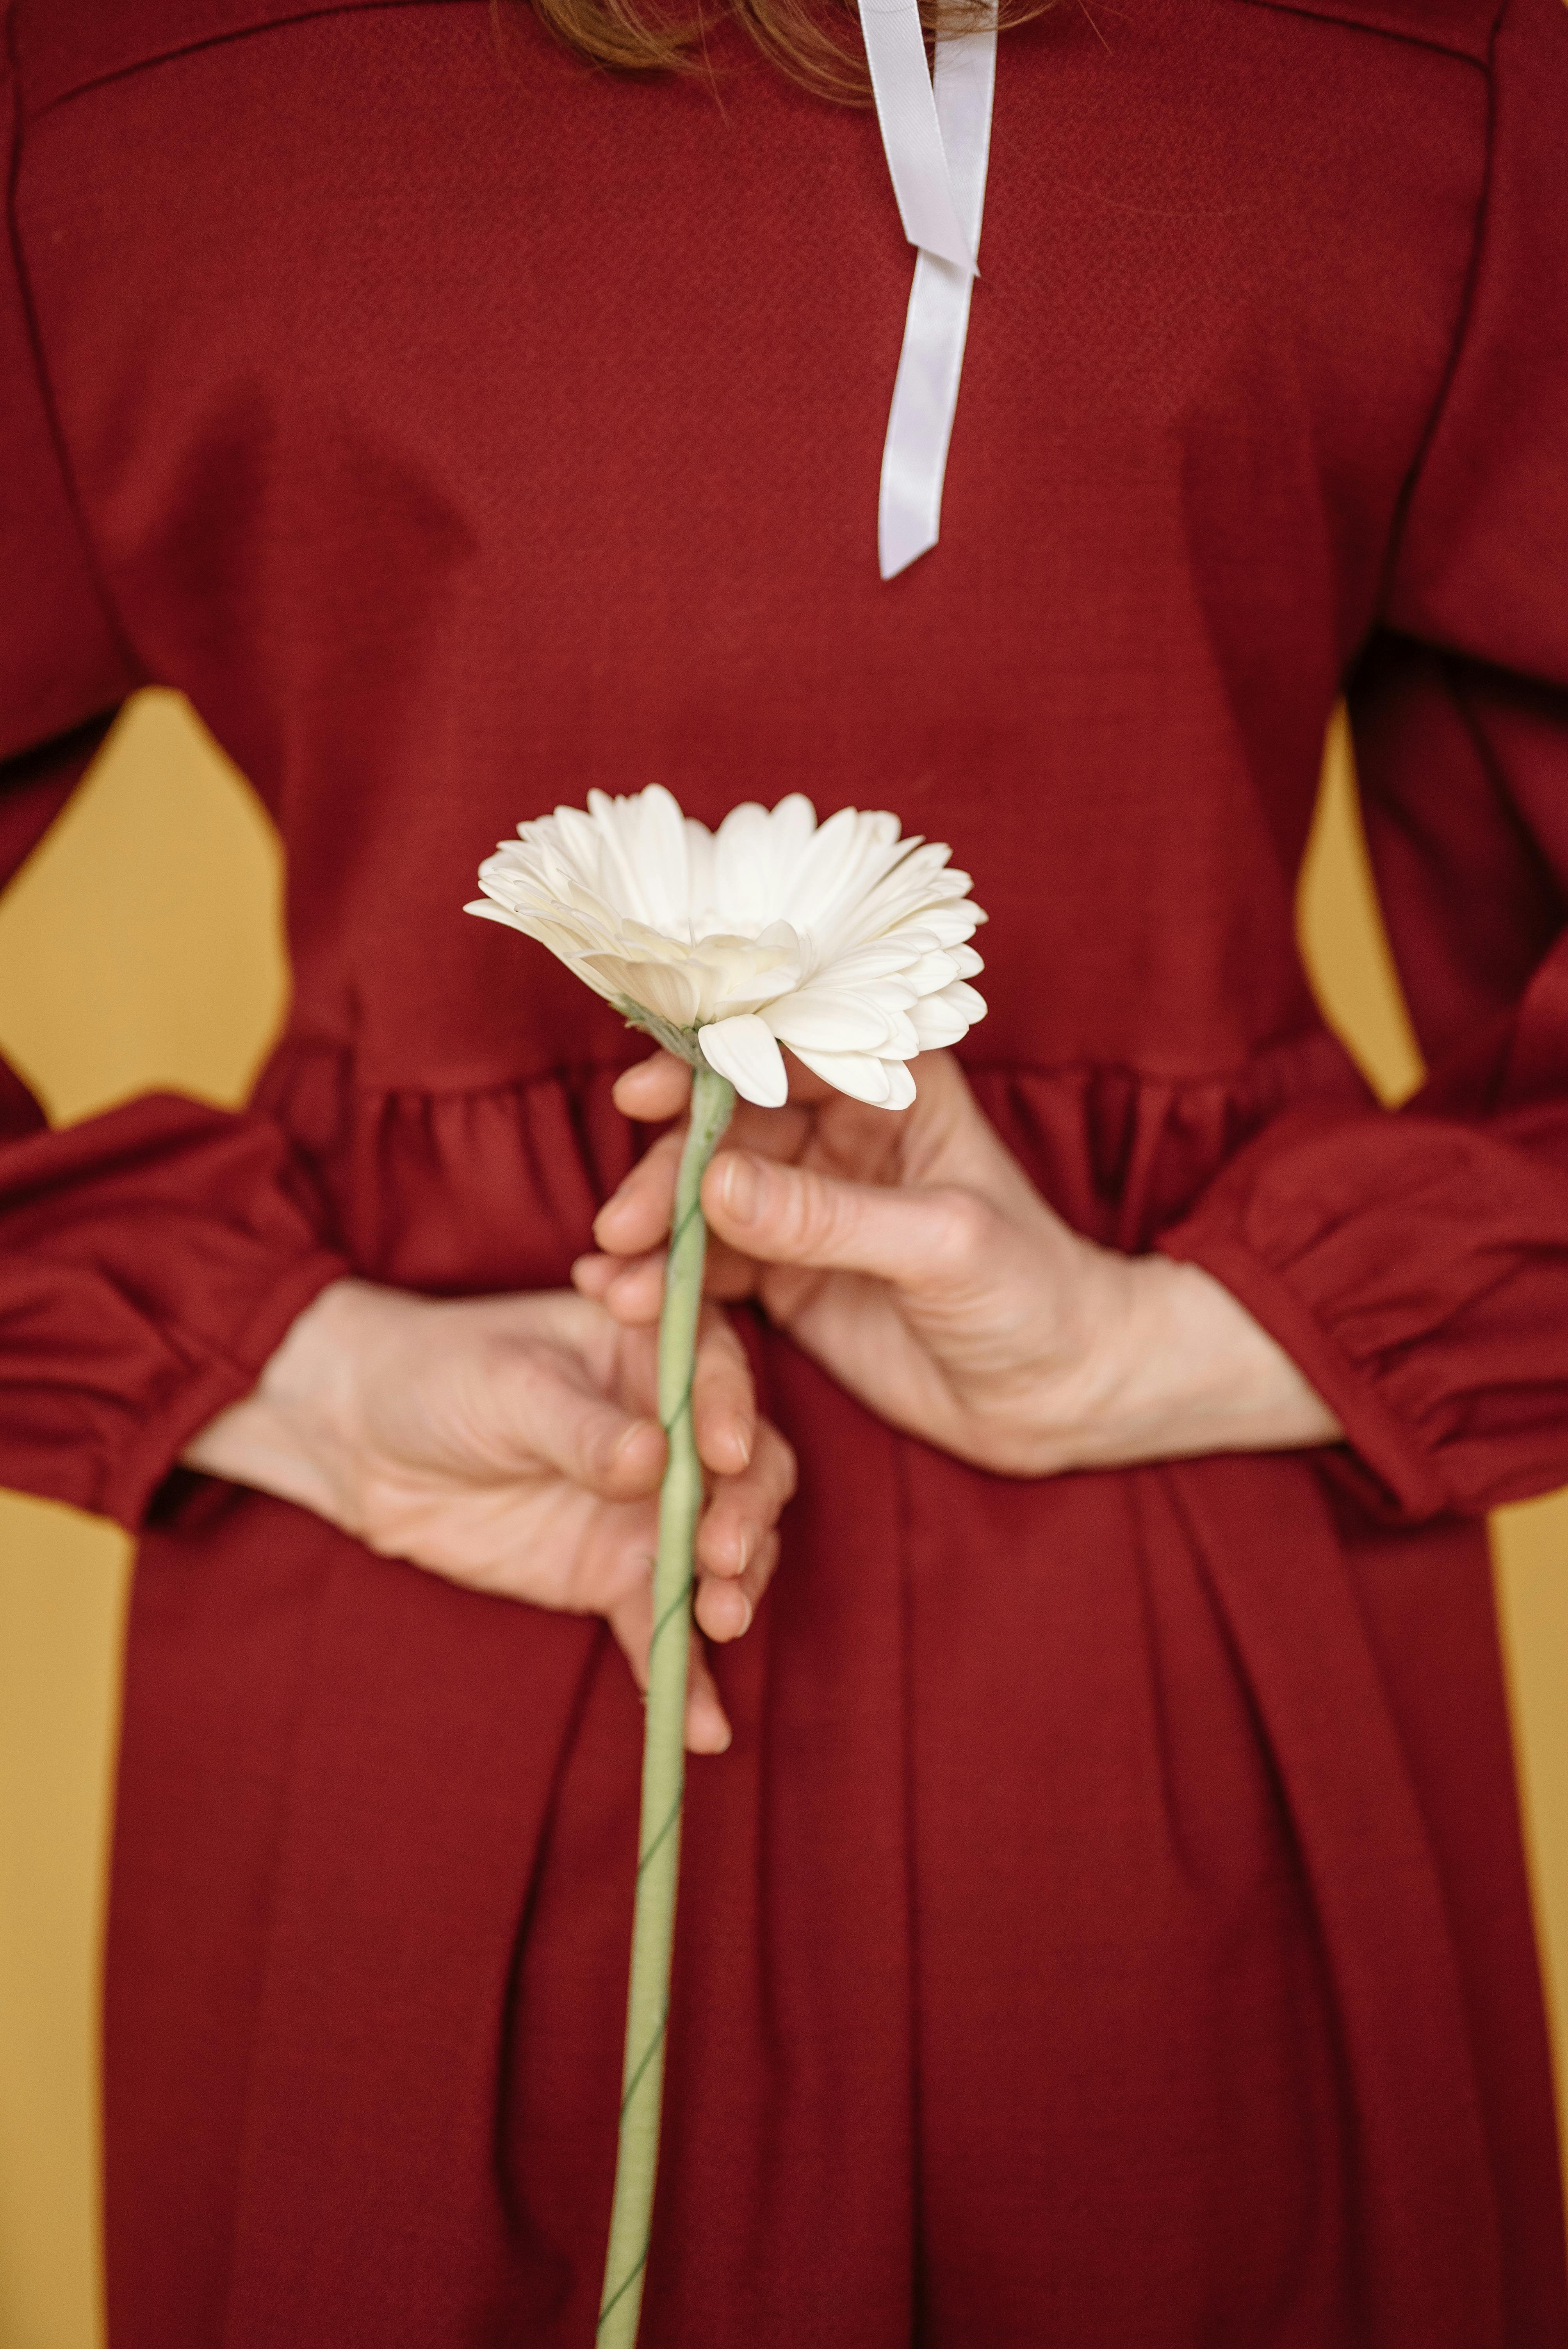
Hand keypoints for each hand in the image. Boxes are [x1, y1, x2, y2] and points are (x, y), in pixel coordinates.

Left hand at [181, 1278, 796, 1750]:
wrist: (367, 1444)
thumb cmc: (440, 1378)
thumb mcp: (507, 1386)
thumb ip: (580, 1428)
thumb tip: (653, 1458)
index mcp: (654, 1353)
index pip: (720, 1378)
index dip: (733, 1415)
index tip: (725, 1458)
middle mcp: (674, 1433)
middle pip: (745, 1475)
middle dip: (746, 1517)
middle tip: (724, 1558)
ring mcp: (650, 1510)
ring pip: (720, 1556)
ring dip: (732, 1592)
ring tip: (722, 1623)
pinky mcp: (616, 1576)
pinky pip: (661, 1627)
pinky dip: (683, 1674)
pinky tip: (701, 1726)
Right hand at [575, 1050, 1339, 1477]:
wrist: (1061, 1395)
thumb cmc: (1033, 1295)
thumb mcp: (942, 1245)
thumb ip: (829, 1215)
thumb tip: (718, 1181)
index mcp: (891, 1087)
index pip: (783, 1053)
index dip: (705, 1066)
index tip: (643, 1096)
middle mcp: (838, 1132)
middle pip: (724, 1128)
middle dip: (667, 1172)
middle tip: (624, 1225)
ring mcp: (805, 1204)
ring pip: (705, 1199)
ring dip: (655, 1234)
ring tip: (616, 1280)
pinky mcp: (785, 1274)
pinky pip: (711, 1266)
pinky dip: (666, 1281)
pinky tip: (621, 1299)